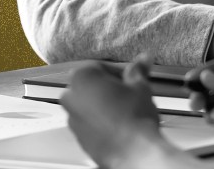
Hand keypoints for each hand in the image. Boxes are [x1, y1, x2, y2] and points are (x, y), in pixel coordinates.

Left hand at [62, 61, 183, 168]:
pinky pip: (88, 124)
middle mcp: (71, 97)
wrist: (135, 152)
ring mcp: (72, 119)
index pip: (100, 67)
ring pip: (88, 106)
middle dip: (108, 89)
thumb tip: (142, 61)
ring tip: (125, 112)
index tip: (130, 79)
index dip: (118, 73)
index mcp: (82, 77)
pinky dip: (100, 123)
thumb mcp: (140, 87)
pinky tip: (118, 126)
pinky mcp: (78, 138)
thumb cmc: (134, 119)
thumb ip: (138, 71)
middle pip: (91, 86)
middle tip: (128, 95)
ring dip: (103, 106)